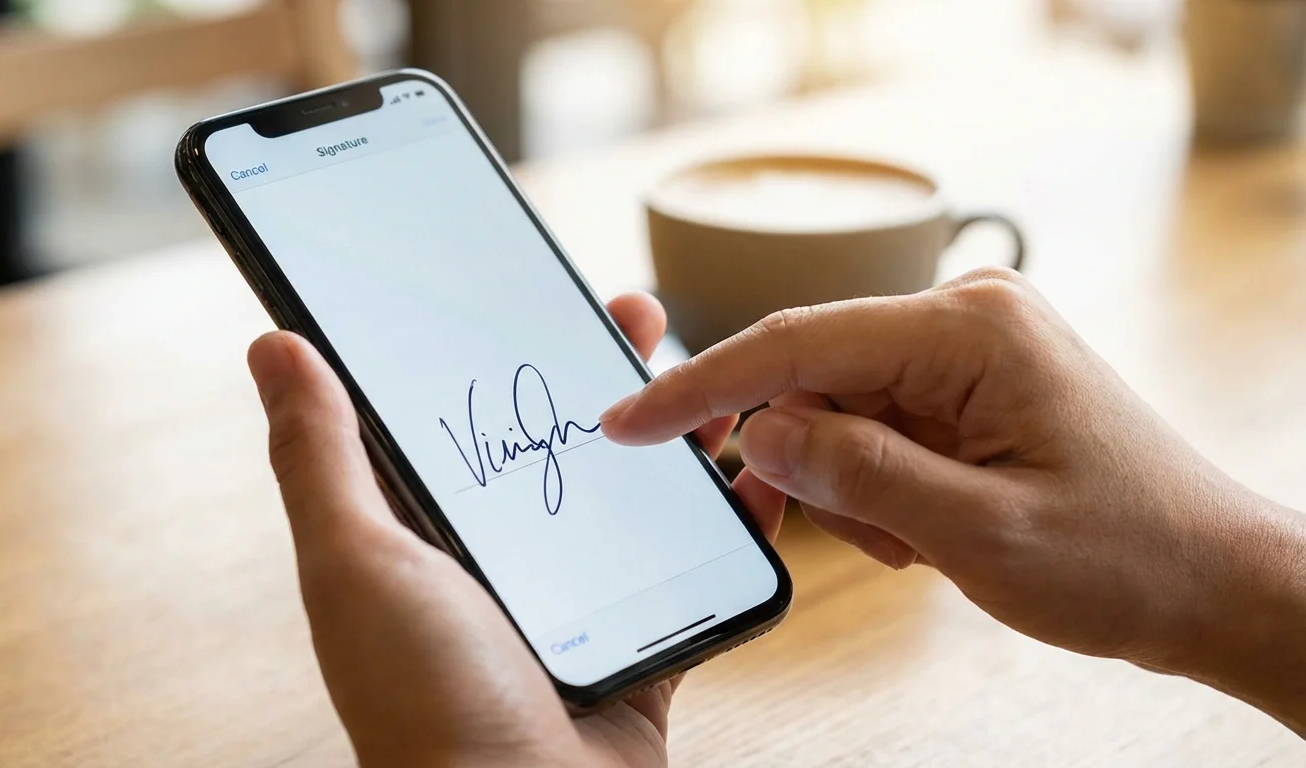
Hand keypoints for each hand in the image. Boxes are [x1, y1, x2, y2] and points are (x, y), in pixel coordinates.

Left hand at [246, 292, 784, 765]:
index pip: (463, 418)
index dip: (497, 349)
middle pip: (559, 446)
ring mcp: (577, 607)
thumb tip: (273, 346)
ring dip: (675, 438)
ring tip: (712, 384)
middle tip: (638, 316)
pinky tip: (757, 480)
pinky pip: (699, 572)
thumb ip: (322, 456)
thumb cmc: (425, 704)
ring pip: (636, 501)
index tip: (532, 291)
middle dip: (603, 375)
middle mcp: (500, 566)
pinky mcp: (643, 648)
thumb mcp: (358, 562)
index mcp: (427, 537)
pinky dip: (733, 526)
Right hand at [600, 268, 1305, 733]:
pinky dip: (876, 488)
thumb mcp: (978, 534)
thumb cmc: (1125, 558)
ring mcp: (966, 351)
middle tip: (860, 536)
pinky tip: (929, 530)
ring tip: (920, 543)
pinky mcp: (966, 386)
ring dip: (851, 488)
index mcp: (967, 329)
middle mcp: (963, 318)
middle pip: (812, 377)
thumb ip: (857, 475)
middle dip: (804, 463)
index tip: (626, 422)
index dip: (700, 387)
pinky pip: (875, 427)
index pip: (795, 344)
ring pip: (837, 411)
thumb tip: (758, 434)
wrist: (1213, 584)